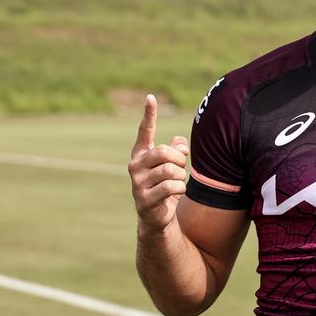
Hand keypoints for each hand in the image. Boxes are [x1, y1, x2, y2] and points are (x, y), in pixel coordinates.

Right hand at [129, 94, 190, 231]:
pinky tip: (175, 194)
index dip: (149, 115)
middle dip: (179, 160)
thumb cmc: (166, 187)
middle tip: (180, 169)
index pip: (146, 132)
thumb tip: (180, 143)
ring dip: (180, 177)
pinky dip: (179, 189)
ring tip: (177, 183)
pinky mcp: (144, 199)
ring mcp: (137, 183)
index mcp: (141, 154)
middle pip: (164, 152)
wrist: (157, 217)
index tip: (151, 97)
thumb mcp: (173, 166)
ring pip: (170, 170)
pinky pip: (170, 186)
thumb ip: (176, 150)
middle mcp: (135, 166)